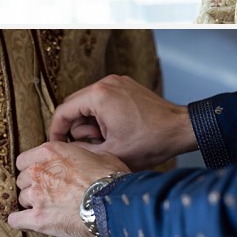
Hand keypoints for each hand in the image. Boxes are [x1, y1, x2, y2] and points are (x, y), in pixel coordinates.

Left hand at [7, 141, 127, 236]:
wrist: (112, 203)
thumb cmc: (109, 177)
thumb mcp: (98, 154)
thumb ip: (80, 154)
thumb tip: (79, 157)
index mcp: (51, 152)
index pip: (24, 159)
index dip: (32, 166)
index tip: (41, 172)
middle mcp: (39, 171)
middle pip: (22, 179)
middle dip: (33, 184)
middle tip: (47, 190)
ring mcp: (36, 195)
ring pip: (22, 198)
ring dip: (31, 201)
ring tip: (46, 206)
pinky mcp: (38, 218)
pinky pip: (16, 220)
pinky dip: (19, 220)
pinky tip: (25, 220)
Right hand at [49, 74, 196, 169]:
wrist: (180, 129)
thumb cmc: (150, 142)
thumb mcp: (109, 154)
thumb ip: (80, 150)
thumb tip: (64, 149)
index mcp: (99, 95)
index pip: (63, 111)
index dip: (56, 132)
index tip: (57, 148)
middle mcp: (107, 83)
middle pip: (75, 106)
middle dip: (79, 129)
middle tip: (91, 146)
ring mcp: (119, 82)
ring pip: (90, 104)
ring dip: (92, 123)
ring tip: (108, 140)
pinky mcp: (127, 87)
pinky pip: (104, 100)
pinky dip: (104, 116)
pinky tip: (116, 132)